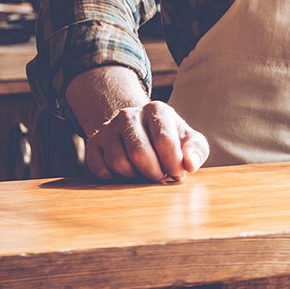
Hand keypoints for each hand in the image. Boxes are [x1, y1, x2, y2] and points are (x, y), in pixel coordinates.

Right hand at [82, 101, 209, 182]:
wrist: (142, 133)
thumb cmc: (172, 139)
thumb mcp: (190, 140)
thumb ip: (196, 150)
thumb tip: (190, 164)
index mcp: (156, 109)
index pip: (164, 140)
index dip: (173, 164)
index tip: (179, 174)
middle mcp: (128, 114)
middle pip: (139, 153)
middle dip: (154, 173)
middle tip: (161, 177)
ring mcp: (107, 128)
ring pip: (118, 162)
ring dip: (136, 176)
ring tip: (146, 173)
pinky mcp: (93, 145)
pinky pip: (102, 170)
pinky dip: (117, 179)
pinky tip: (129, 173)